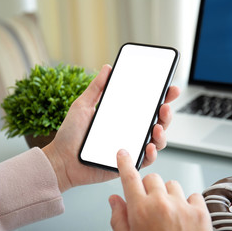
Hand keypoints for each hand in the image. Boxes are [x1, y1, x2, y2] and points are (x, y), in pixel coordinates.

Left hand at [42, 65, 179, 191]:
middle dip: (166, 113)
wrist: (61, 160)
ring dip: (162, 133)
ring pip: (156, 140)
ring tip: (157, 127)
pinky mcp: (128, 163)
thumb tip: (107, 68)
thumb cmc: (70, 135)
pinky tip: (148, 146)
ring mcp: (130, 146)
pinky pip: (146, 159)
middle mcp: (130, 130)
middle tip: (165, 106)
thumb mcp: (82, 106)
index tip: (170, 88)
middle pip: (157, 121)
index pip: (146, 105)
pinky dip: (151, 153)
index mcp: (122, 116)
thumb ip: (96, 88)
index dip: (162, 97)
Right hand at [109, 149, 212, 230]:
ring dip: (170, 196)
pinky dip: (188, 203)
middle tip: (151, 205)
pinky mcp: (201, 212)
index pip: (129, 177)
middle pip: (152, 178)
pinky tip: (185, 218)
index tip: (123, 154)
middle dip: (150, 188)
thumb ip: (119, 219)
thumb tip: (114, 200)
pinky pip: (193, 195)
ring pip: (173, 185)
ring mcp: (182, 206)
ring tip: (170, 215)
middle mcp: (161, 203)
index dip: (125, 163)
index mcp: (140, 210)